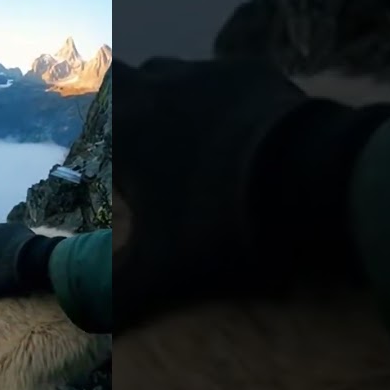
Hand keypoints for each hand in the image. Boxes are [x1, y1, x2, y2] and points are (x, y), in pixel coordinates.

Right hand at [113, 56, 389, 327]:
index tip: (99, 153)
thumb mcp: (163, 271)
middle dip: (128, 107)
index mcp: (127, 128)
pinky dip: (223, 104)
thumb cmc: (219, 221)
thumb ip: (115, 294)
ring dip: (173, 102)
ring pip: (174, 75)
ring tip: (191, 142)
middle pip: (126, 78)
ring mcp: (208, 73)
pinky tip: (241, 135)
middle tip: (142, 146)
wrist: (308, 176)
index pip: (88, 104)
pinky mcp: (254, 72)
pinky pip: (224, 81)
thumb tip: (82, 317)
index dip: (90, 123)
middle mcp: (158, 87)